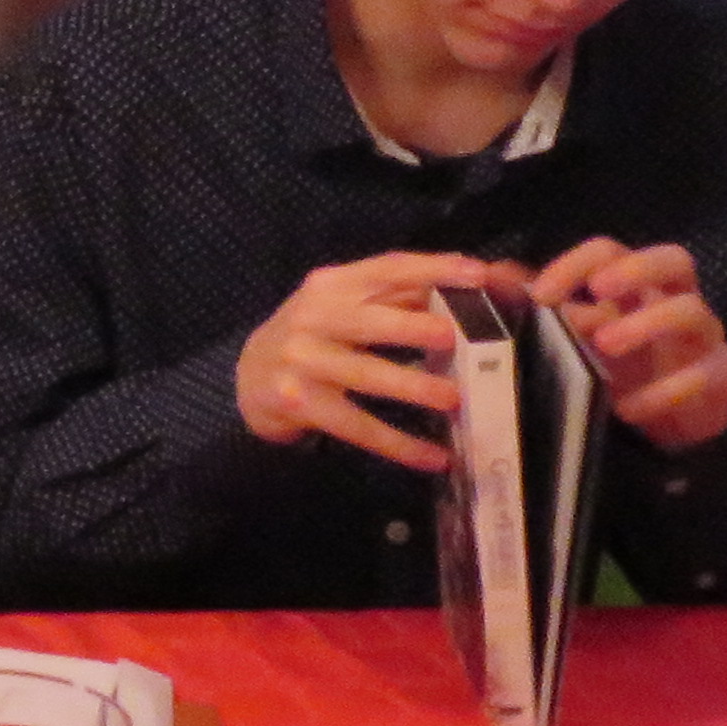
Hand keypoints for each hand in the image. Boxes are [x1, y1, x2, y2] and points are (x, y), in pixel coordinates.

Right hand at [235, 254, 505, 471]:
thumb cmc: (314, 336)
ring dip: (411, 387)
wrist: (249, 377)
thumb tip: (471, 287)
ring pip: (365, 375)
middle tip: (454, 336)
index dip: (432, 269)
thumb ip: (397, 296)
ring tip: (453, 399)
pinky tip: (432, 456)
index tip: (477, 274)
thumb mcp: (342, 305)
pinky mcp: (301, 403)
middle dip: (411, 327)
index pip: (386, 269)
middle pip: (368, 320)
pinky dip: (397, 443)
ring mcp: (302, 362)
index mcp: (332, 285)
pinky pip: (357, 426)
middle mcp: (313, 318)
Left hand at [530, 235, 726, 449]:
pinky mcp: (723, 374)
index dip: (577, 263)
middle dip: (637, 269)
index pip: (611, 252)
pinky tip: (629, 409)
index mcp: (635, 286)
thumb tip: (491, 277)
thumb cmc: (618, 368)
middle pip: (674, 260)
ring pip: (693, 311)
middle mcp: (674, 300)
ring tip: (606, 345)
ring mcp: (703, 336)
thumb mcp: (575, 338)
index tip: (541, 294)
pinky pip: (704, 374)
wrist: (667, 422)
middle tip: (600, 290)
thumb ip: (540, 307)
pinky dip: (664, 390)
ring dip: (648, 324)